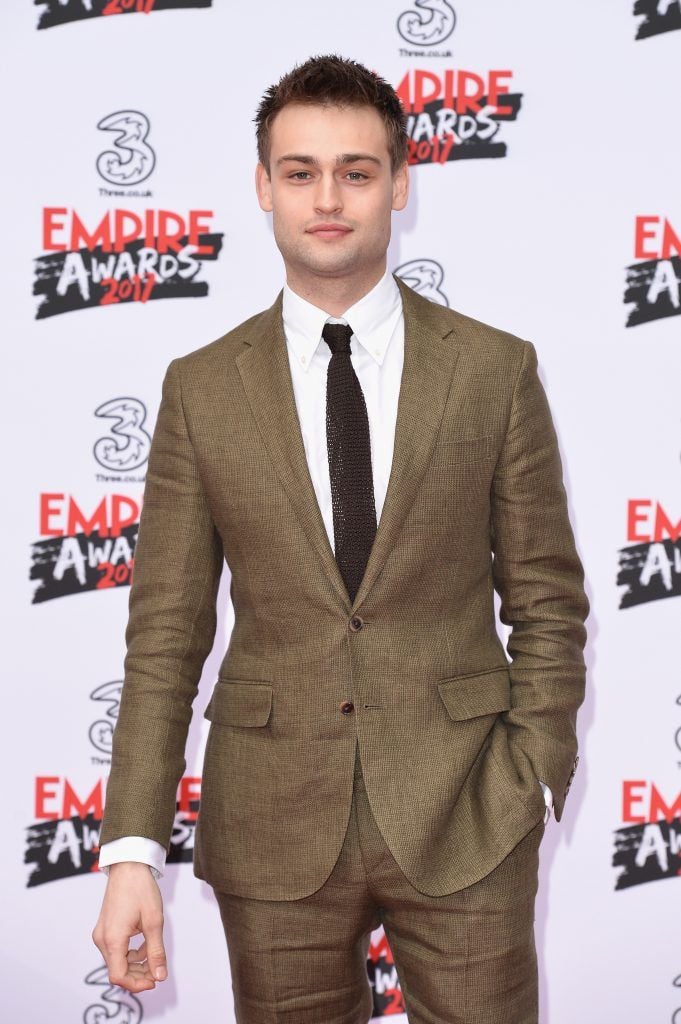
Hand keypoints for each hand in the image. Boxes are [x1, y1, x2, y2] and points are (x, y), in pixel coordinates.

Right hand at [92, 862, 167, 992]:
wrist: (128, 866)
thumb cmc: (141, 890)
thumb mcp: (154, 922)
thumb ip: (156, 951)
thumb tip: (160, 976)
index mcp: (112, 939)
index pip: (118, 976)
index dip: (136, 984)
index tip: (154, 980)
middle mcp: (102, 939)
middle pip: (117, 970)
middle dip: (138, 975)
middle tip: (157, 972)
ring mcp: (101, 933)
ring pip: (116, 961)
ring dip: (135, 964)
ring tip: (153, 957)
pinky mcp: (104, 928)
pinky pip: (115, 949)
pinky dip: (129, 953)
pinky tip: (144, 945)